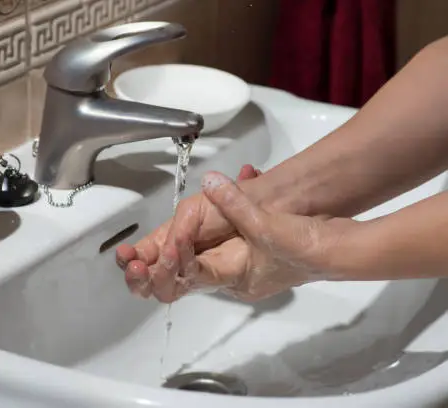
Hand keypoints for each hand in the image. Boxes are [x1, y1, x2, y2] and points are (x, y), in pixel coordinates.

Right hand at [116, 165, 259, 299]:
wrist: (265, 207)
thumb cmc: (230, 204)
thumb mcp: (195, 209)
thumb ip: (179, 226)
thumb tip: (167, 244)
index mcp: (170, 240)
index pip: (143, 256)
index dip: (130, 259)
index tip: (125, 254)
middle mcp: (181, 259)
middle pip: (151, 280)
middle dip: (138, 277)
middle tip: (134, 266)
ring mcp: (198, 270)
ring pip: (169, 287)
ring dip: (156, 276)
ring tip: (148, 264)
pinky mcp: (219, 276)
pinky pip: (195, 277)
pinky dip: (181, 265)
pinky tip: (175, 253)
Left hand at [120, 171, 359, 301]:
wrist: (340, 251)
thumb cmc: (306, 247)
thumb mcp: (267, 225)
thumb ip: (235, 202)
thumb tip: (212, 182)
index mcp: (233, 278)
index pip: (189, 275)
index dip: (171, 258)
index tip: (164, 237)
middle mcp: (230, 279)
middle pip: (181, 280)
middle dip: (155, 267)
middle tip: (131, 257)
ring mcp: (236, 268)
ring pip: (190, 265)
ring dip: (169, 250)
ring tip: (141, 249)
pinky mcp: (243, 254)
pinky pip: (206, 250)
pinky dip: (191, 238)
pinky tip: (180, 230)